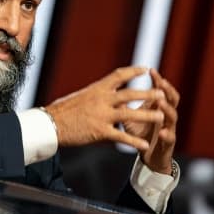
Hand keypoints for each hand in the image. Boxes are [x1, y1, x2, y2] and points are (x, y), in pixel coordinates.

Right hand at [44, 67, 165, 150]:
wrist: (50, 124)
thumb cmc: (62, 111)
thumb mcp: (80, 97)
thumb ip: (95, 95)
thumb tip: (103, 91)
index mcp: (97, 89)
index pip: (119, 75)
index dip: (133, 71)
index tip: (146, 68)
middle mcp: (101, 99)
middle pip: (129, 94)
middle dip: (147, 93)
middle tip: (162, 93)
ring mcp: (101, 115)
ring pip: (129, 113)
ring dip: (147, 115)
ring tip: (161, 117)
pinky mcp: (100, 131)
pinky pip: (121, 136)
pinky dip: (134, 141)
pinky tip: (145, 145)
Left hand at [123, 69, 178, 173]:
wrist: (149, 155)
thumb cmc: (140, 133)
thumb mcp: (129, 117)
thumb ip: (123, 105)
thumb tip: (111, 91)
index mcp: (157, 107)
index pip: (160, 89)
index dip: (157, 80)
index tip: (151, 70)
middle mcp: (166, 115)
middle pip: (171, 99)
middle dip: (167, 90)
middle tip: (161, 82)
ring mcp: (169, 129)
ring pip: (173, 116)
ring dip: (167, 109)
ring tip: (161, 102)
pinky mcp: (168, 143)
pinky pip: (170, 138)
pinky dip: (166, 134)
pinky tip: (162, 132)